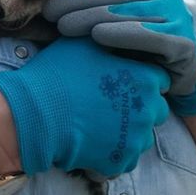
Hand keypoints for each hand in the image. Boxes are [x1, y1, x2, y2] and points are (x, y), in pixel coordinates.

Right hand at [0, 37, 170, 175]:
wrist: (34, 114)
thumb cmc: (57, 73)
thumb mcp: (85, 43)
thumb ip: (110, 41)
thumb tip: (116, 34)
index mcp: (146, 77)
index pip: (160, 80)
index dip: (142, 80)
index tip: (126, 82)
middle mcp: (148, 107)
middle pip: (157, 109)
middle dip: (141, 108)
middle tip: (113, 106)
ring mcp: (137, 136)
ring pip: (144, 136)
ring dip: (129, 133)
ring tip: (102, 128)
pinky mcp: (122, 159)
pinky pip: (127, 159)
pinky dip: (115, 156)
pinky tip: (96, 147)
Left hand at [43, 0, 195, 115]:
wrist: (184, 74)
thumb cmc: (142, 46)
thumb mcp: (119, 19)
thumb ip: (98, 4)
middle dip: (77, 2)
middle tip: (50, 15)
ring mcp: (176, 15)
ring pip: (127, 11)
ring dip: (92, 17)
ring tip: (64, 27)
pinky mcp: (184, 41)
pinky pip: (149, 35)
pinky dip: (122, 33)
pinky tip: (98, 35)